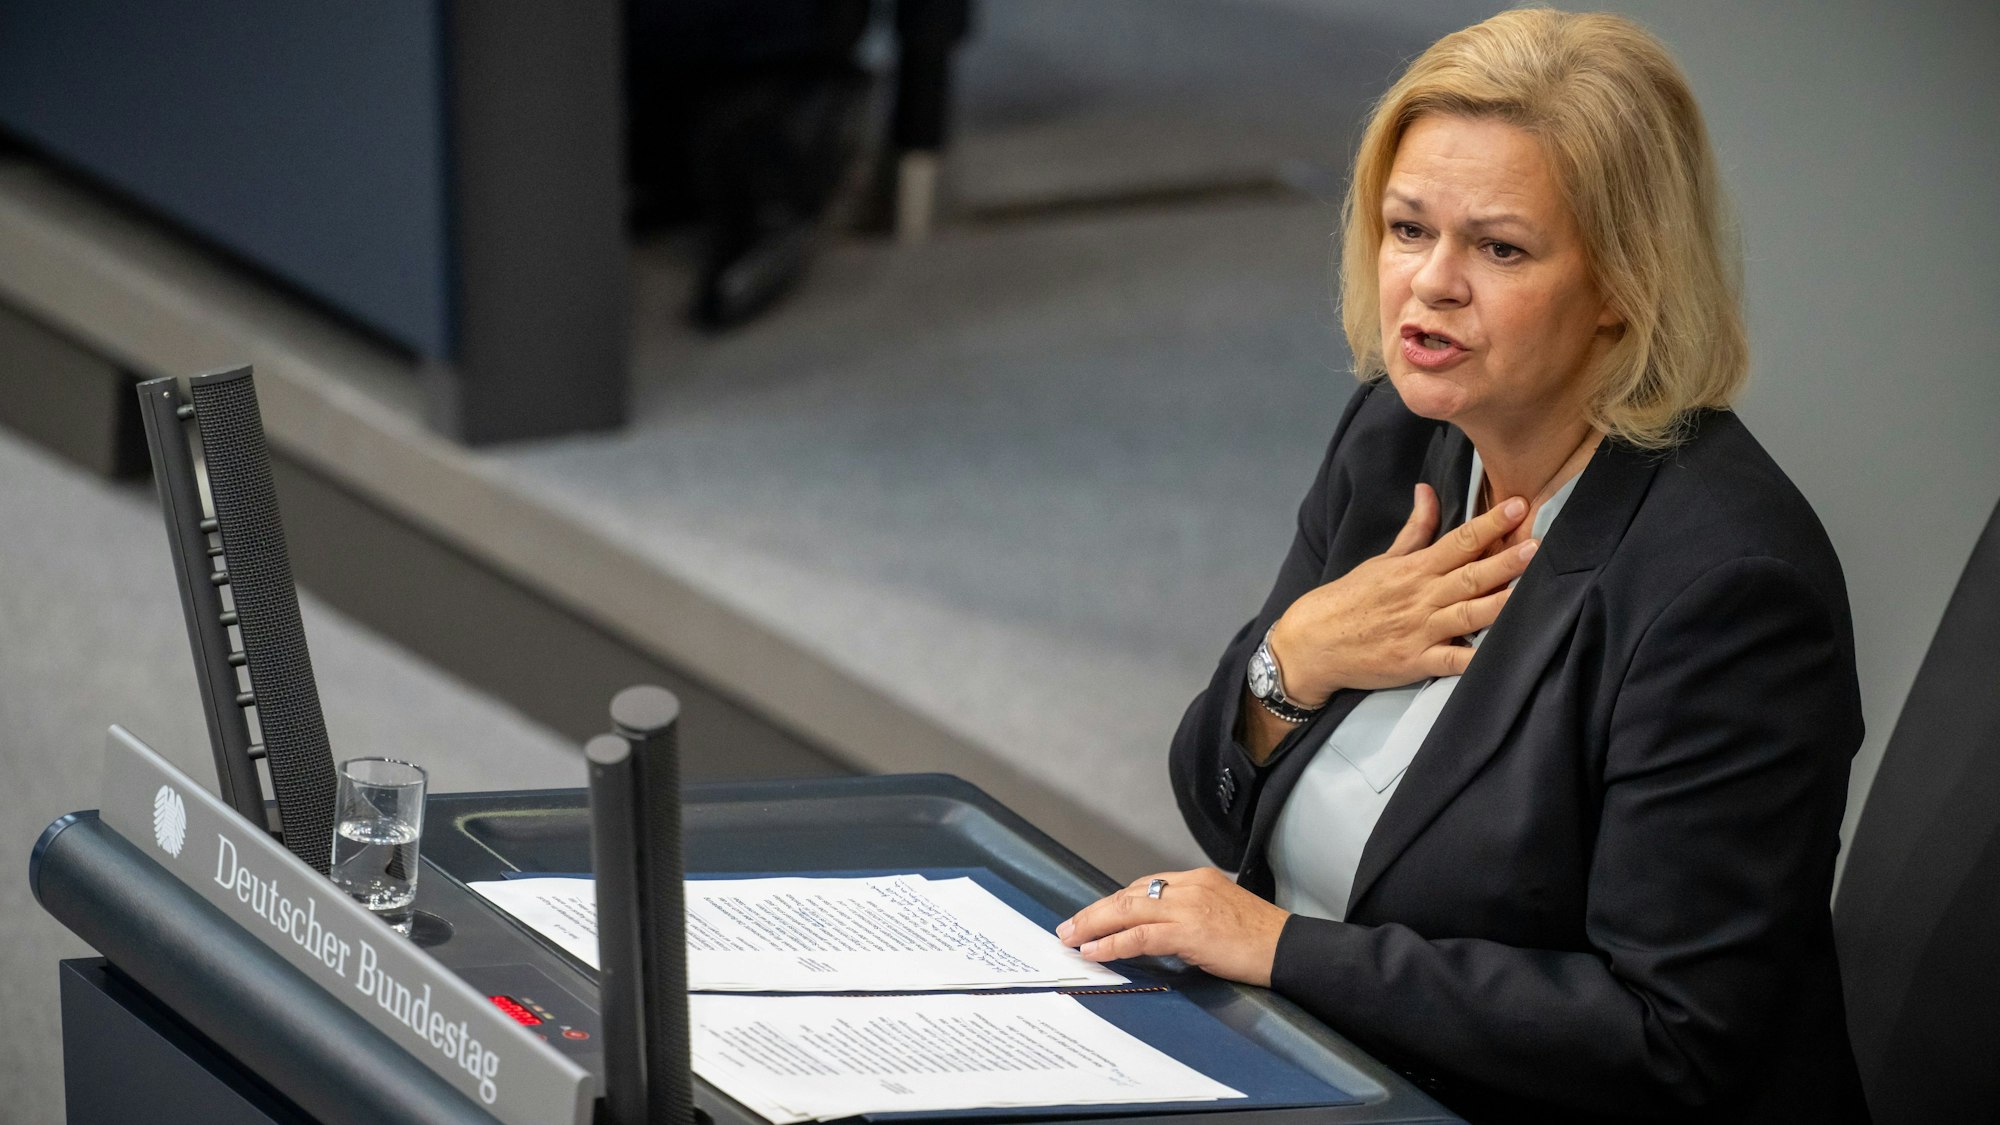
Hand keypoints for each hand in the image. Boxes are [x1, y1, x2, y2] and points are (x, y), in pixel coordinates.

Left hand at [1055, 868, 1288, 986]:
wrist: (1290, 949)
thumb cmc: (1260, 939)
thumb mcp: (1221, 915)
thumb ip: (1191, 917)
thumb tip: (1160, 933)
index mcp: (1197, 880)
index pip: (1145, 887)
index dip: (1115, 903)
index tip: (1095, 916)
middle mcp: (1190, 886)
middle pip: (1129, 894)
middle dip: (1095, 912)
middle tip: (1069, 926)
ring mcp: (1190, 906)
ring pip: (1128, 910)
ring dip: (1093, 925)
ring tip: (1072, 938)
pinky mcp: (1191, 930)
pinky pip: (1140, 935)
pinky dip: (1113, 943)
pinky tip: (1095, 951)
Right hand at [1270, 483, 1538, 702]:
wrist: (1312, 643)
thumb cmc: (1349, 599)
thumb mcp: (1381, 560)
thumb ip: (1414, 529)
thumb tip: (1428, 490)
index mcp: (1414, 569)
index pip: (1459, 540)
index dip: (1491, 523)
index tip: (1519, 505)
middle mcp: (1421, 597)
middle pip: (1471, 576)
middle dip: (1506, 560)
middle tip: (1538, 543)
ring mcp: (1421, 631)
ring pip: (1469, 614)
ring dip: (1501, 602)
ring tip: (1531, 589)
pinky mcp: (1417, 662)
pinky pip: (1454, 661)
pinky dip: (1477, 658)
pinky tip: (1503, 652)